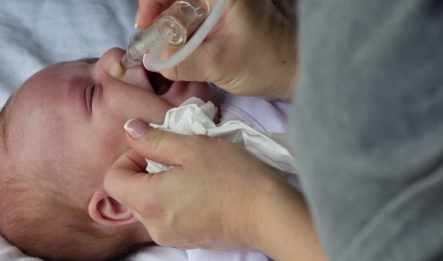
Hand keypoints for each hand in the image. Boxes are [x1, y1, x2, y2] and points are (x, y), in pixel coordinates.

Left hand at [103, 120, 296, 249]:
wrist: (268, 215)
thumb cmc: (232, 176)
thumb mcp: (192, 147)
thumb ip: (155, 139)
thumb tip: (130, 130)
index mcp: (149, 201)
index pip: (112, 180)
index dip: (128, 157)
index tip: (154, 148)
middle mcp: (154, 226)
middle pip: (129, 196)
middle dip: (143, 172)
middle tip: (174, 157)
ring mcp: (172, 239)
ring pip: (149, 209)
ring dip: (160, 188)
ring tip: (190, 174)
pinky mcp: (190, 243)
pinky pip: (169, 220)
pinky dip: (175, 204)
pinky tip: (201, 192)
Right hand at [136, 0, 296, 100]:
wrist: (297, 72)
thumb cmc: (268, 62)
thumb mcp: (219, 64)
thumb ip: (182, 61)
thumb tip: (152, 61)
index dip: (153, 1)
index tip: (145, 23)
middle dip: (159, 19)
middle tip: (151, 44)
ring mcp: (223, 7)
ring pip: (183, 11)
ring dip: (169, 31)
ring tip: (163, 54)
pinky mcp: (224, 22)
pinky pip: (194, 24)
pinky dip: (182, 38)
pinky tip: (178, 55)